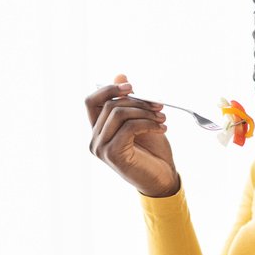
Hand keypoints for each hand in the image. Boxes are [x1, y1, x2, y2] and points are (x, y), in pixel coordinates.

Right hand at [85, 74, 179, 197]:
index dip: (109, 89)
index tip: (132, 87)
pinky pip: (129, 127)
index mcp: (98, 130)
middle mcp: (94, 139)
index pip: (91, 101)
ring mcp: (100, 148)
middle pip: (110, 105)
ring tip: (162, 118)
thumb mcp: (141, 120)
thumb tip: (120, 75)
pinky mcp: (112, 154)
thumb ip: (129, 101)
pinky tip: (161, 127)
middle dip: (137, 101)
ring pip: (119, 114)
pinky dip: (148, 123)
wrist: (161, 179)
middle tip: (159, 105)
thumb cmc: (151, 152)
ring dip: (145, 112)